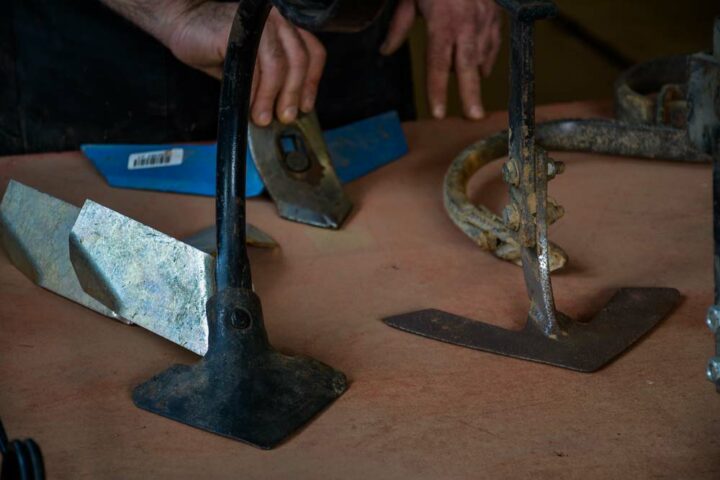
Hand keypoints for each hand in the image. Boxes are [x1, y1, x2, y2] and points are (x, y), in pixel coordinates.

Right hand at [167, 4, 325, 125]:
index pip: (312, 53)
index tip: (305, 107)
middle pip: (299, 59)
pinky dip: (254, 89)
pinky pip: (254, 63)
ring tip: (262, 116)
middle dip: (293, 94)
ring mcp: (258, 22)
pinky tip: (248, 103)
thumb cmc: (216, 47)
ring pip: (279, 63)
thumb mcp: (253, 67)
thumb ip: (271, 82)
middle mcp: (275, 20)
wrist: (182, 26)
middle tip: (284, 117)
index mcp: (284, 27)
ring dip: (272, 96)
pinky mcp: (237, 29)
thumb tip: (285, 111)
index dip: (312, 83)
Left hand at [381, 0, 500, 119]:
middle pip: (467, 66)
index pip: (438, 64)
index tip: (439, 112)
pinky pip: (493, 44)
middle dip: (470, 93)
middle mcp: (466, 23)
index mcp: (443, 21)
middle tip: (473, 117)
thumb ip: (399, 26)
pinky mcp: (495, 15)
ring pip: (482, 56)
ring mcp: (484, 19)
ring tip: (471, 98)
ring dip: (474, 76)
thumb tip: (385, 51)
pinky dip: (486, 58)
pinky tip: (480, 70)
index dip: (437, 90)